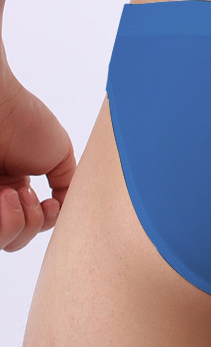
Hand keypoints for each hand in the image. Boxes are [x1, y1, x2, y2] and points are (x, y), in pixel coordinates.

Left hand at [0, 70, 75, 251]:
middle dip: (32, 226)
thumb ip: (68, 185)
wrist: (0, 107)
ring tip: (16, 195)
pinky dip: (8, 223)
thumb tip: (66, 208)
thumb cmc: (26, 122)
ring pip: (3, 239)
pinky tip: (9, 196)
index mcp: (16, 189)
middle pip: (16, 238)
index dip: (44, 223)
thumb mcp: (60, 155)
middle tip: (31, 198)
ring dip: (20, 224)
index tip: (50, 203)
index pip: (31, 225)